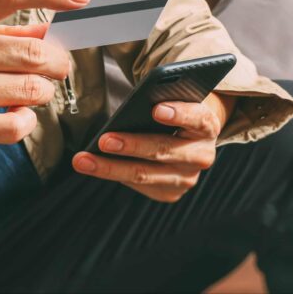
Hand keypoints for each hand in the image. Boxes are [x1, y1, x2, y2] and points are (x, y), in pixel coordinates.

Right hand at [0, 0, 90, 201]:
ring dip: (42, 91)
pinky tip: (13, 111)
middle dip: (58, 61)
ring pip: (35, 90)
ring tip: (27, 89)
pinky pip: (19, 124)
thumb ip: (9, 28)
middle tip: (54, 64)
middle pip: (36, 53)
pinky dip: (27, 119)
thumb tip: (61, 26)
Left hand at [71, 93, 235, 201]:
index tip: (156, 109)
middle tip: (105, 140)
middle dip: (132, 145)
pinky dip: (115, 173)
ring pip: (145, 174)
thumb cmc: (174, 111)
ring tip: (84, 160)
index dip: (179, 113)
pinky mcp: (171, 193)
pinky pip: (139, 184)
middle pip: (164, 150)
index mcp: (208, 125)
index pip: (197, 118)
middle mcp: (202, 155)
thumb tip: (132, 109)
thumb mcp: (174, 101)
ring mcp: (187, 178)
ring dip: (111, 167)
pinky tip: (93, 166)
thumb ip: (161, 101)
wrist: (188, 138)